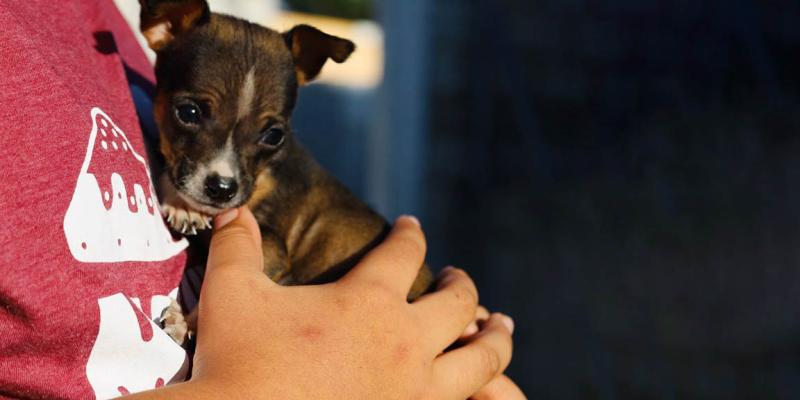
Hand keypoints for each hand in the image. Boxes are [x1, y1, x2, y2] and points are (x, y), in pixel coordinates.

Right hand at [125, 207, 514, 398]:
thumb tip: (234, 211)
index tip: (411, 226)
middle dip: (463, 284)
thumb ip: (237, 247)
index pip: (403, 251)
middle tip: (459, 278)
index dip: (409, 233)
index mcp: (368, 301)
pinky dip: (480, 394)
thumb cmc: (237, 364)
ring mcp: (416, 390)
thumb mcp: (232, 295)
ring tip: (500, 329)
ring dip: (495, 340)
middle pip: (458, 301)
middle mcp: (405, 341)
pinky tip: (478, 391)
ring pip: (481, 359)